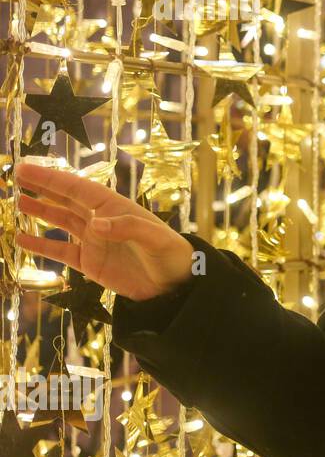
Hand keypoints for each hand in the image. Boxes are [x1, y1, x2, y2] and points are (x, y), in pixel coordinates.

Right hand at [13, 161, 196, 302]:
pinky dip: (41, 246)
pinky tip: (22, 240)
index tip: (28, 169)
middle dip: (43, 188)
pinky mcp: (90, 263)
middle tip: (17, 175)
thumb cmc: (171, 256)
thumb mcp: (156, 239)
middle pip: (67, 200)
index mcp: (116, 208)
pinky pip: (60, 251)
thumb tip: (95, 224)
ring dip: (40, 212)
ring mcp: (94, 241)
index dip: (53, 179)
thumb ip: (128, 228)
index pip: (79, 189)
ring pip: (61, 221)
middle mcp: (102, 221)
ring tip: (18, 202)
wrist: (174, 286)